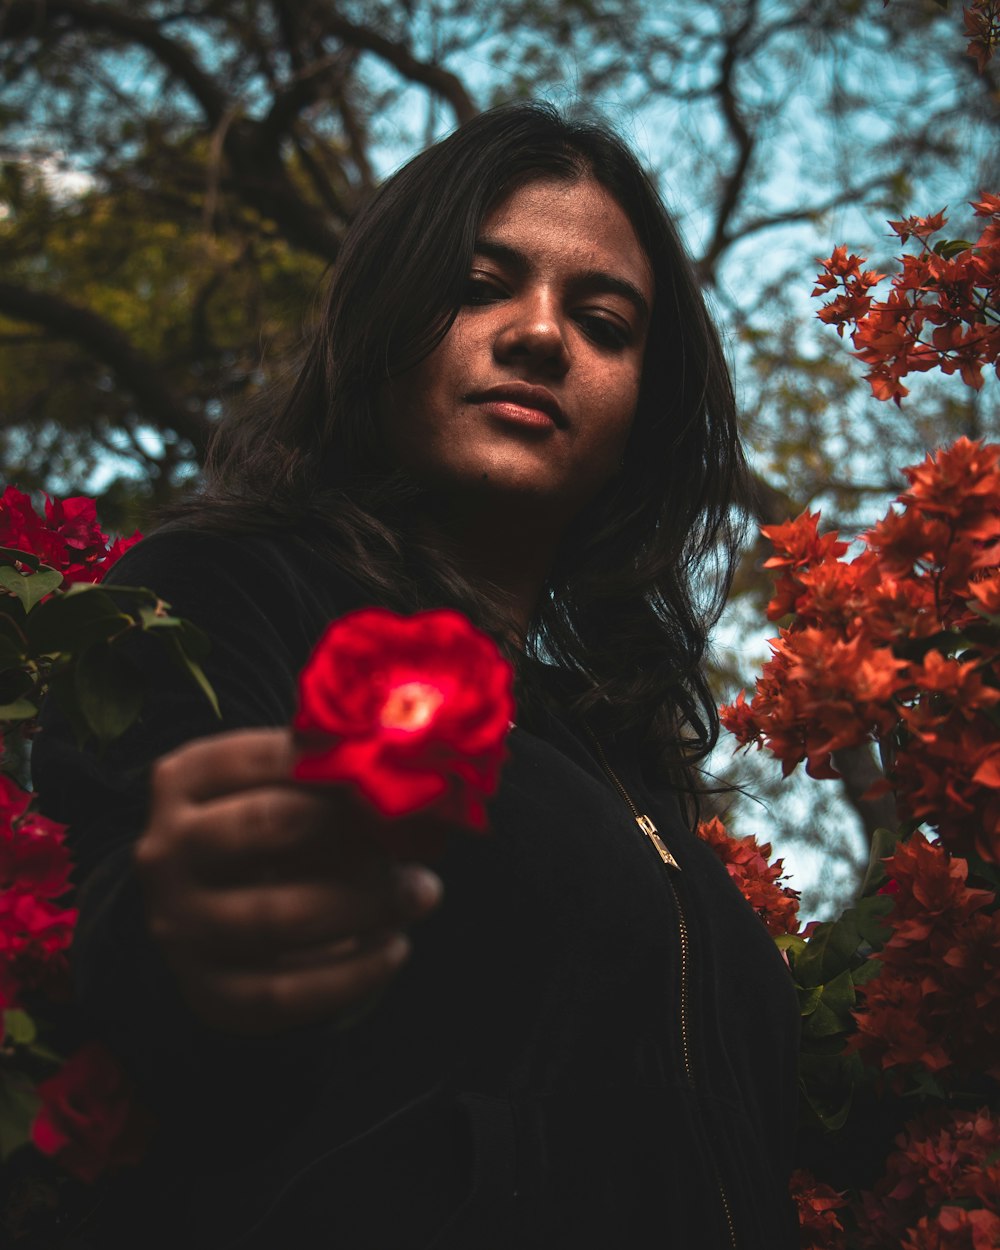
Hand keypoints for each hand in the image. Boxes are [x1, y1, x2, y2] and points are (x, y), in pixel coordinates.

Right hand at [135, 727, 442, 1034]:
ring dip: (364, 905)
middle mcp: (167, 850)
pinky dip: (351, 974)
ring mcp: (178, 924)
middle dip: (353, 831)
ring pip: (276, 917)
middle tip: (418, 843)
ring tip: (422, 893)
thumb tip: (412, 776)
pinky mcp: (206, 990)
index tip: (394, 772)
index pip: (262, 759)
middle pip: (267, 826)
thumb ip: (334, 776)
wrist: (217, 911)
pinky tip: (396, 947)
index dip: (334, 763)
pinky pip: (282, 992)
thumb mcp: (289, 788)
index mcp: (184, 780)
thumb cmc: (275, 830)